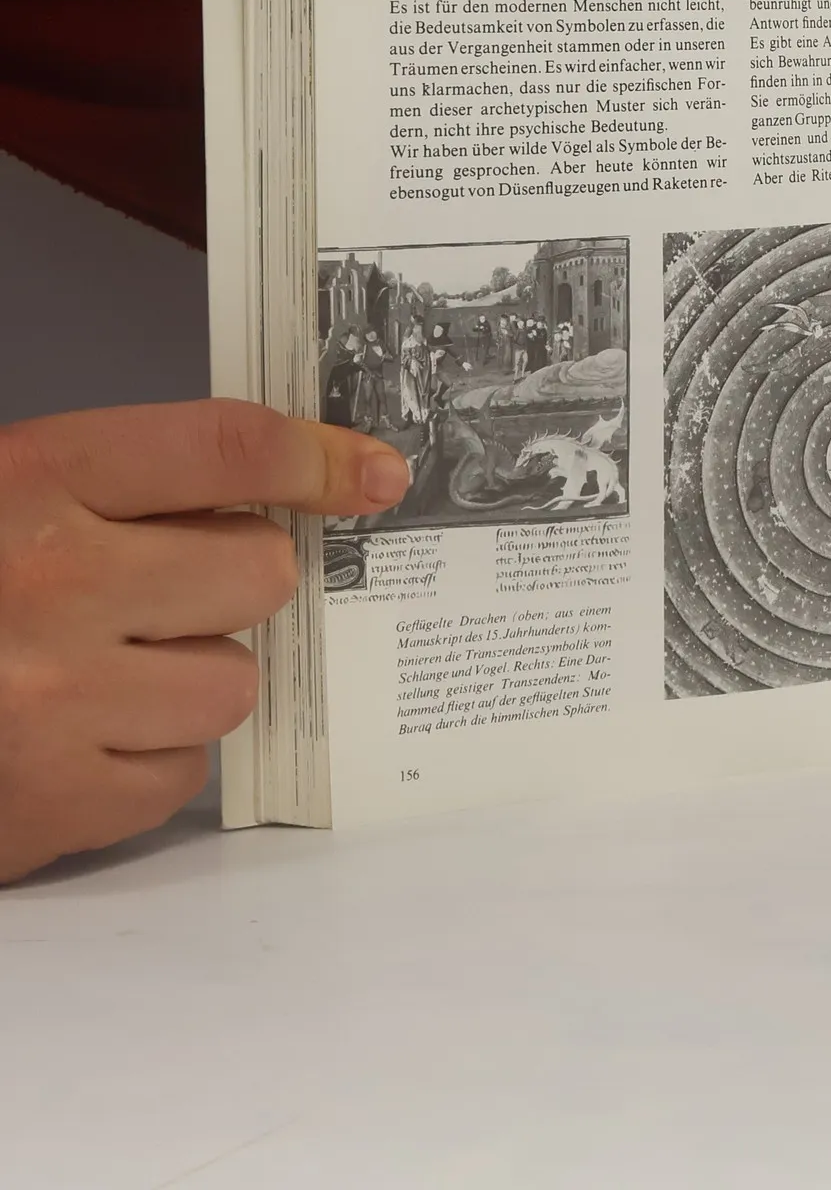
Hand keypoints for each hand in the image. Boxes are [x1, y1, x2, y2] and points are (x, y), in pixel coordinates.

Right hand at [0, 400, 409, 882]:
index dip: (314, 456)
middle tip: (169, 584)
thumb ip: (123, 485)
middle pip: (261, 572)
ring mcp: (55, 705)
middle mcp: (51, 588)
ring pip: (234, 680)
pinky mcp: (53, 806)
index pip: (223, 448)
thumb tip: (280, 490)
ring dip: (193, 671)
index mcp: (30, 482)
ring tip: (105, 664)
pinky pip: (183, 773)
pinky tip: (78, 731)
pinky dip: (149, 753)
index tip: (370, 472)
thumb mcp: (6, 492)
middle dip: (236, 576)